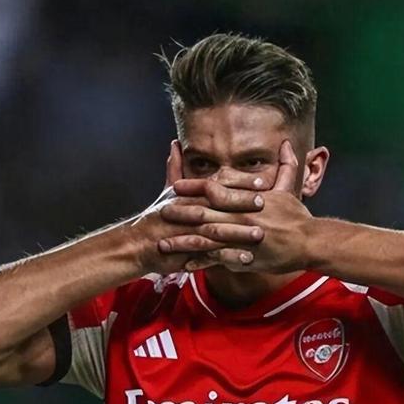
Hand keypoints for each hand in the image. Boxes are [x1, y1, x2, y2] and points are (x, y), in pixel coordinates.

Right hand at [131, 141, 265, 274]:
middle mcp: (190, 211)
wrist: (138, 244)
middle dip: (242, 203)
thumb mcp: (167, 191)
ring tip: (260, 234)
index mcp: (189, 195)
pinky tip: (248, 259)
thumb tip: (174, 144)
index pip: (217, 185)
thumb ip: (175, 168)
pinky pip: (212, 255)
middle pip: (218, 205)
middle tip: (265, 203)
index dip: (238, 184)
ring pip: (217, 230)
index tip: (260, 183)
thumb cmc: (157, 217)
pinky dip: (229, 257)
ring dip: (239, 232)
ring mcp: (190, 232)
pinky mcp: (189, 252)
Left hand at [159, 140, 313, 272]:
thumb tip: (285, 143)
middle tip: (161, 212)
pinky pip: (218, 261)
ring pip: (206, 240)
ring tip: (163, 243)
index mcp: (247, 200)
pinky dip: (201, 263)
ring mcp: (241, 240)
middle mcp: (241, 218)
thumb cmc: (297, 217)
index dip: (193, 187)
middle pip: (204, 213)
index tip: (175, 186)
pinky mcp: (244, 258)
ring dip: (183, 241)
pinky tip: (185, 265)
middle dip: (180, 213)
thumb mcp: (289, 189)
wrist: (310, 243)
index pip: (214, 188)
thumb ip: (285, 165)